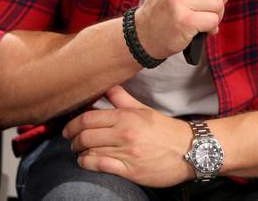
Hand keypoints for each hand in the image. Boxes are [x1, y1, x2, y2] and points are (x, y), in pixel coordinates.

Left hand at [63, 86, 193, 186]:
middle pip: (86, 134)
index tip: (69, 128)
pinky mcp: (130, 171)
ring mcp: (127, 152)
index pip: (90, 117)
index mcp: (127, 116)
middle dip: (73, 139)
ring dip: (79, 152)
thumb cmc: (165, 130)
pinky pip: (101, 166)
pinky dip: (88, 164)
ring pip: (90, 151)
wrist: (189, 149)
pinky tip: (86, 162)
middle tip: (71, 141)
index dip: (73, 123)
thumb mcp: (144, 110)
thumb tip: (108, 87)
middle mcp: (124, 132)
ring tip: (79, 151)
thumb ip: (123, 99)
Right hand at [136, 0, 229, 58]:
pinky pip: (213, 20)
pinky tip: (198, 27)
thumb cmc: (165, 7)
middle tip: (207, 6)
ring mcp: (178, 0)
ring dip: (215, 15)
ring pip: (219, 3)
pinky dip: (210, 27)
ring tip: (200, 17)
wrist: (144, 33)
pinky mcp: (183, 20)